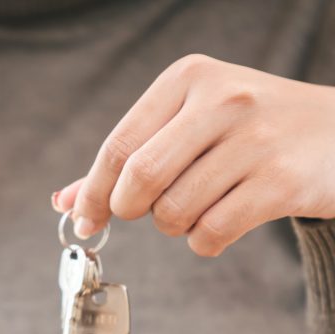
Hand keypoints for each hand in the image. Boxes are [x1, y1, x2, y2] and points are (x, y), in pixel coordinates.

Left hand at [53, 54, 334, 255]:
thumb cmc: (249, 133)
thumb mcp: (186, 125)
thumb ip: (125, 160)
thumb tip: (64, 201)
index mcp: (189, 79)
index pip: (118, 147)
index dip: (92, 194)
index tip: (84, 220)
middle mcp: (223, 100)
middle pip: (139, 180)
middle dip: (131, 210)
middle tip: (148, 211)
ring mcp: (255, 140)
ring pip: (173, 212)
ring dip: (174, 226)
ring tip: (201, 205)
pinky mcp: (280, 182)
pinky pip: (210, 234)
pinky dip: (205, 242)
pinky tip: (224, 221)